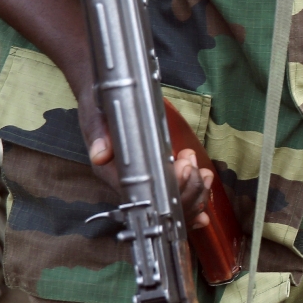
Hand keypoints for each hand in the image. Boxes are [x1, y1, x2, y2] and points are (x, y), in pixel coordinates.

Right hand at [76, 78, 211, 228]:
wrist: (104, 99)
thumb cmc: (100, 108)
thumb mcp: (96, 116)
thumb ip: (99, 134)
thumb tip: (100, 155)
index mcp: (113, 173)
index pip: (142, 194)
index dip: (165, 189)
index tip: (181, 169)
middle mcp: (130, 183)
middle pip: (163, 202)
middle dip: (185, 187)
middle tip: (192, 164)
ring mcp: (147, 182)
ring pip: (175, 202)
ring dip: (194, 189)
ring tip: (202, 170)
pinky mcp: (160, 177)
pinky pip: (181, 194)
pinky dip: (197, 191)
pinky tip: (206, 183)